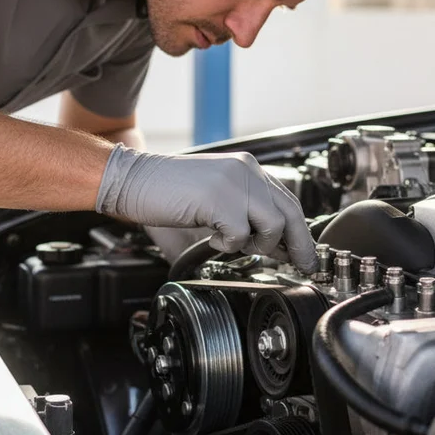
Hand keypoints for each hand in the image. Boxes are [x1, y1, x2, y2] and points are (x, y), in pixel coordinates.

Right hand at [96, 145, 318, 273]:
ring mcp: (233, 183)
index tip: (304, 252)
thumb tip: (274, 248)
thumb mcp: (215, 201)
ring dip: (257, 244)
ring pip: (273, 225)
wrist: (131, 179)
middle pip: (291, 212)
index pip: (287, 200)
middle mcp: (245, 170)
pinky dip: (227, 245)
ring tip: (234, 243)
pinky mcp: (219, 199)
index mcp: (246, 168)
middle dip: (300, 245)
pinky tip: (211, 238)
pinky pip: (240, 236)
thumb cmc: (167, 192)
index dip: (299, 231)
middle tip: (304, 266)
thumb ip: (244, 217)